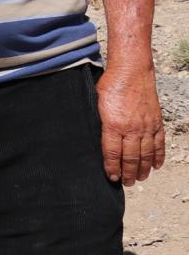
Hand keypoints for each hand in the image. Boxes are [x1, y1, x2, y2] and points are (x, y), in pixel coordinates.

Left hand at [97, 65, 164, 185]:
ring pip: (146, 154)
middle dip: (128, 173)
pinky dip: (158, 156)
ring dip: (143, 169)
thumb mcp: (97, 104)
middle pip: (130, 157)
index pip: (112, 153)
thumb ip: (100, 123)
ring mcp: (146, 126)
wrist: (131, 71)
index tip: (112, 177)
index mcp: (113, 125)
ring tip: (139, 178)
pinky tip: (155, 165)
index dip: (112, 167)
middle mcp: (131, 128)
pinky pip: (159, 144)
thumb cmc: (111, 85)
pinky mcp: (156, 122)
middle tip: (125, 183)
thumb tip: (99, 138)